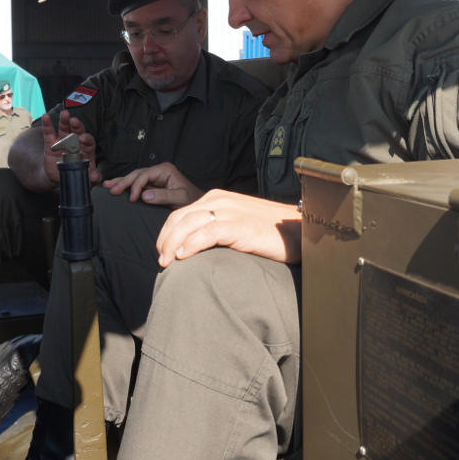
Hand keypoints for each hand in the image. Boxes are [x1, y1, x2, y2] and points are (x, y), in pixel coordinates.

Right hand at [41, 110, 100, 185]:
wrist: (59, 177)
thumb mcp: (86, 178)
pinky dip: (47, 124)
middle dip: (77, 126)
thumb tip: (95, 177)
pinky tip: (46, 116)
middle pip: (77, 132)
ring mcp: (63, 142)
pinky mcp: (51, 144)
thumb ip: (92, 177)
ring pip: (65, 129)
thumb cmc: (76, 175)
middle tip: (74, 121)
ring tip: (64, 114)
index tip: (82, 138)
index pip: (88, 141)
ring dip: (64, 121)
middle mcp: (75, 143)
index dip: (86, 139)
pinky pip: (49, 133)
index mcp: (86, 150)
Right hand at [102, 162, 202, 206]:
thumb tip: (144, 195)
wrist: (196, 204)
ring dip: (120, 182)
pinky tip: (114, 186)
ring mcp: (154, 177)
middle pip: (137, 174)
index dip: (136, 185)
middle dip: (123, 182)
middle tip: (111, 189)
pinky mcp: (151, 185)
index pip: (145, 175)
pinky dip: (125, 186)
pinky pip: (136, 184)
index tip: (132, 198)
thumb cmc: (191, 200)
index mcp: (165, 170)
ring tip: (106, 185)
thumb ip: (163, 196)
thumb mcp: (180, 198)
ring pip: (134, 177)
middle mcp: (158, 171)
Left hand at [154, 188, 300, 267]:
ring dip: (172, 244)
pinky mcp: (239, 226)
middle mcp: (219, 200)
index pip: (180, 213)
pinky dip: (191, 244)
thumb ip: (216, 226)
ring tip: (167, 262)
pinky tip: (183, 256)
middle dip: (165, 240)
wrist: (298, 229)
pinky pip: (207, 233)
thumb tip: (193, 245)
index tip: (163, 252)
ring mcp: (229, 212)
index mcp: (217, 198)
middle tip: (160, 260)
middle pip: (179, 218)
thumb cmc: (268, 230)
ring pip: (188, 225)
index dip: (166, 233)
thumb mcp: (236, 221)